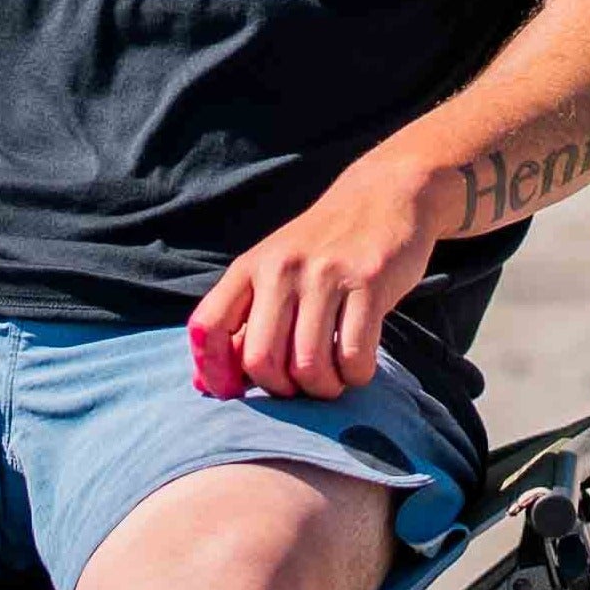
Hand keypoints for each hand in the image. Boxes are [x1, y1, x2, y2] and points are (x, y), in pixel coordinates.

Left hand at [188, 157, 440, 401]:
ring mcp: (324, 276)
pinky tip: (357, 365)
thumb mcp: (273, 268)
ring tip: (332, 378)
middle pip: (260, 360)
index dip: (213, 370)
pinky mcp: (368, 284)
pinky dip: (355, 376)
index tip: (235, 392)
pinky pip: (354, 357)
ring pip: (309, 366)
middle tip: (300, 385)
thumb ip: (245, 317)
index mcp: (248, 268)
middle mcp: (279, 269)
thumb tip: (209, 381)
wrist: (382, 196)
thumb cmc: (322, 247)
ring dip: (323, 388)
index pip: (207, 326)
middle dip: (281, 390)